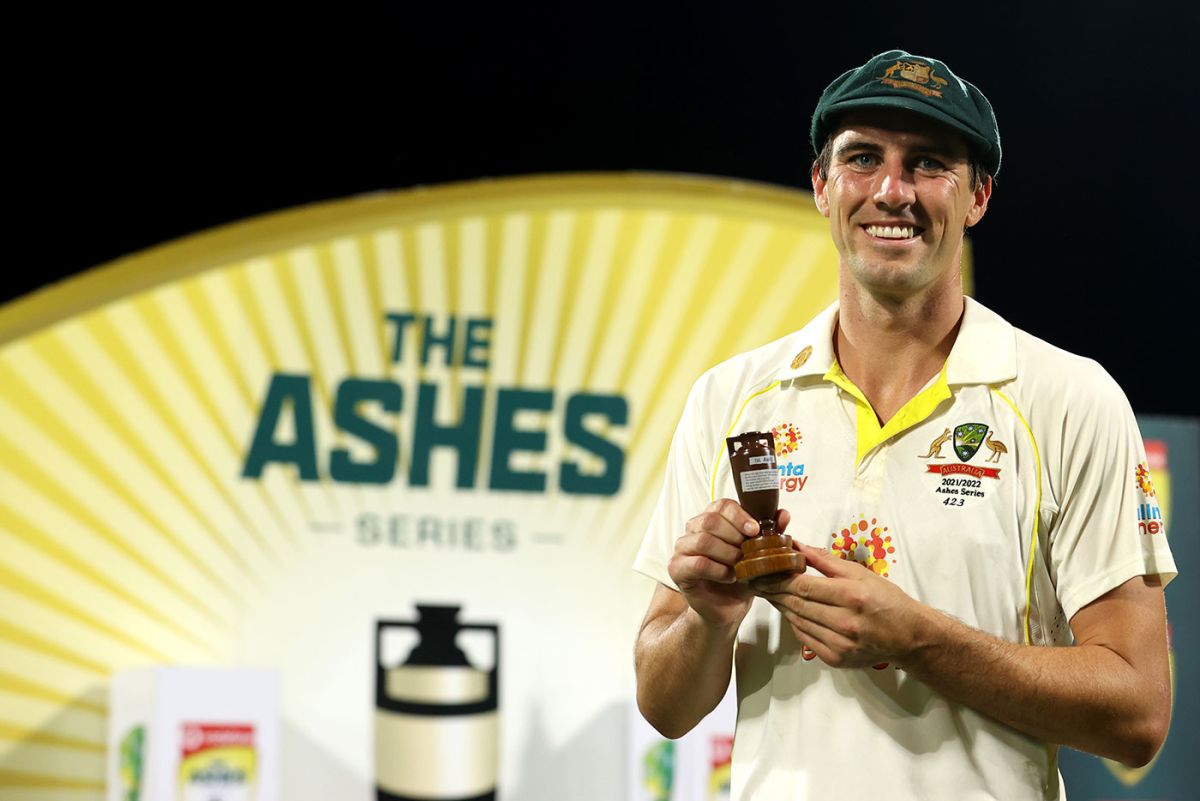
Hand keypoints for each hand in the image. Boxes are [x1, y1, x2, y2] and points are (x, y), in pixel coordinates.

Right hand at [668, 499, 790, 630]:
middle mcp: (693, 529)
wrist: (728, 608)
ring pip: (703, 540)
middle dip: (734, 537)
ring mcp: (682, 548)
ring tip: (739, 567)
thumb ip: (771, 533)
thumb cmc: (741, 578)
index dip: (739, 515)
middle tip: (747, 553)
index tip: (755, 529)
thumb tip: (783, 515)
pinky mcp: (676, 568)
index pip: (722, 505)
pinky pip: (697, 563)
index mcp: (712, 519)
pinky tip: (729, 577)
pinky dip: (718, 571)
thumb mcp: (761, 554)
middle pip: (710, 520)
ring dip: (728, 554)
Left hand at [753, 544, 925, 667]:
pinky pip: (806, 639)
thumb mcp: (860, 573)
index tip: (762, 572)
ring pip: (798, 622)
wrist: (909, 635)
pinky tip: (791, 612)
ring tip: (770, 594)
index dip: (778, 579)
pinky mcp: (837, 659)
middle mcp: (846, 622)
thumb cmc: (886, 599)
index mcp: (852, 595)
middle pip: (797, 605)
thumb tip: (797, 546)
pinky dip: (795, 624)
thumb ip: (825, 561)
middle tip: (757, 581)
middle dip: (773, 592)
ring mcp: (841, 644)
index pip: (803, 587)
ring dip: (781, 607)